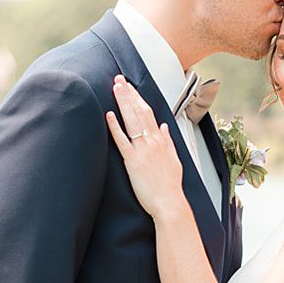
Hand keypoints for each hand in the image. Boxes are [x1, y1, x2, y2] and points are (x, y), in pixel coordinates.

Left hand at [105, 76, 187, 220]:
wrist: (170, 203)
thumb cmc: (170, 186)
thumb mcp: (174, 160)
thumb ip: (168, 141)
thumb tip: (164, 127)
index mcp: (161, 141)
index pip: (148, 113)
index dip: (138, 98)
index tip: (130, 86)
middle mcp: (152, 142)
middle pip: (139, 112)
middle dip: (128, 94)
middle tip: (119, 79)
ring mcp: (143, 150)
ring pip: (132, 121)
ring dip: (123, 103)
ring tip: (115, 88)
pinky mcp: (133, 162)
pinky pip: (123, 141)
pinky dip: (116, 127)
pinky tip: (109, 115)